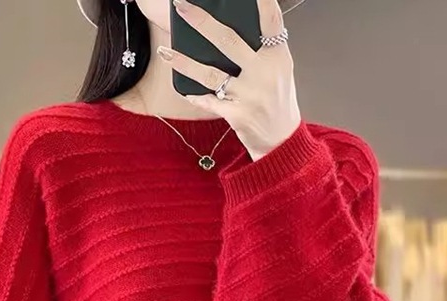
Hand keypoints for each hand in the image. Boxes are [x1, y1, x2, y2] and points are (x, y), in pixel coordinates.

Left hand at [158, 0, 301, 160]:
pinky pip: (209, 101)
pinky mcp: (237, 114)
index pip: (271, 22)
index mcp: (278, 58)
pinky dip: (196, 96)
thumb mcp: (280, 72)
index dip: (262, 2)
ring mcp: (249, 95)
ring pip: (210, 73)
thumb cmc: (278, 104)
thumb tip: (234, 31)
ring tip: (166, 52)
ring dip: (184, 62)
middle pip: (228, 41)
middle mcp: (263, 73)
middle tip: (182, 7)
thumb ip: (264, 51)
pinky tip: (185, 90)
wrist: (281, 141)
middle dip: (201, 22)